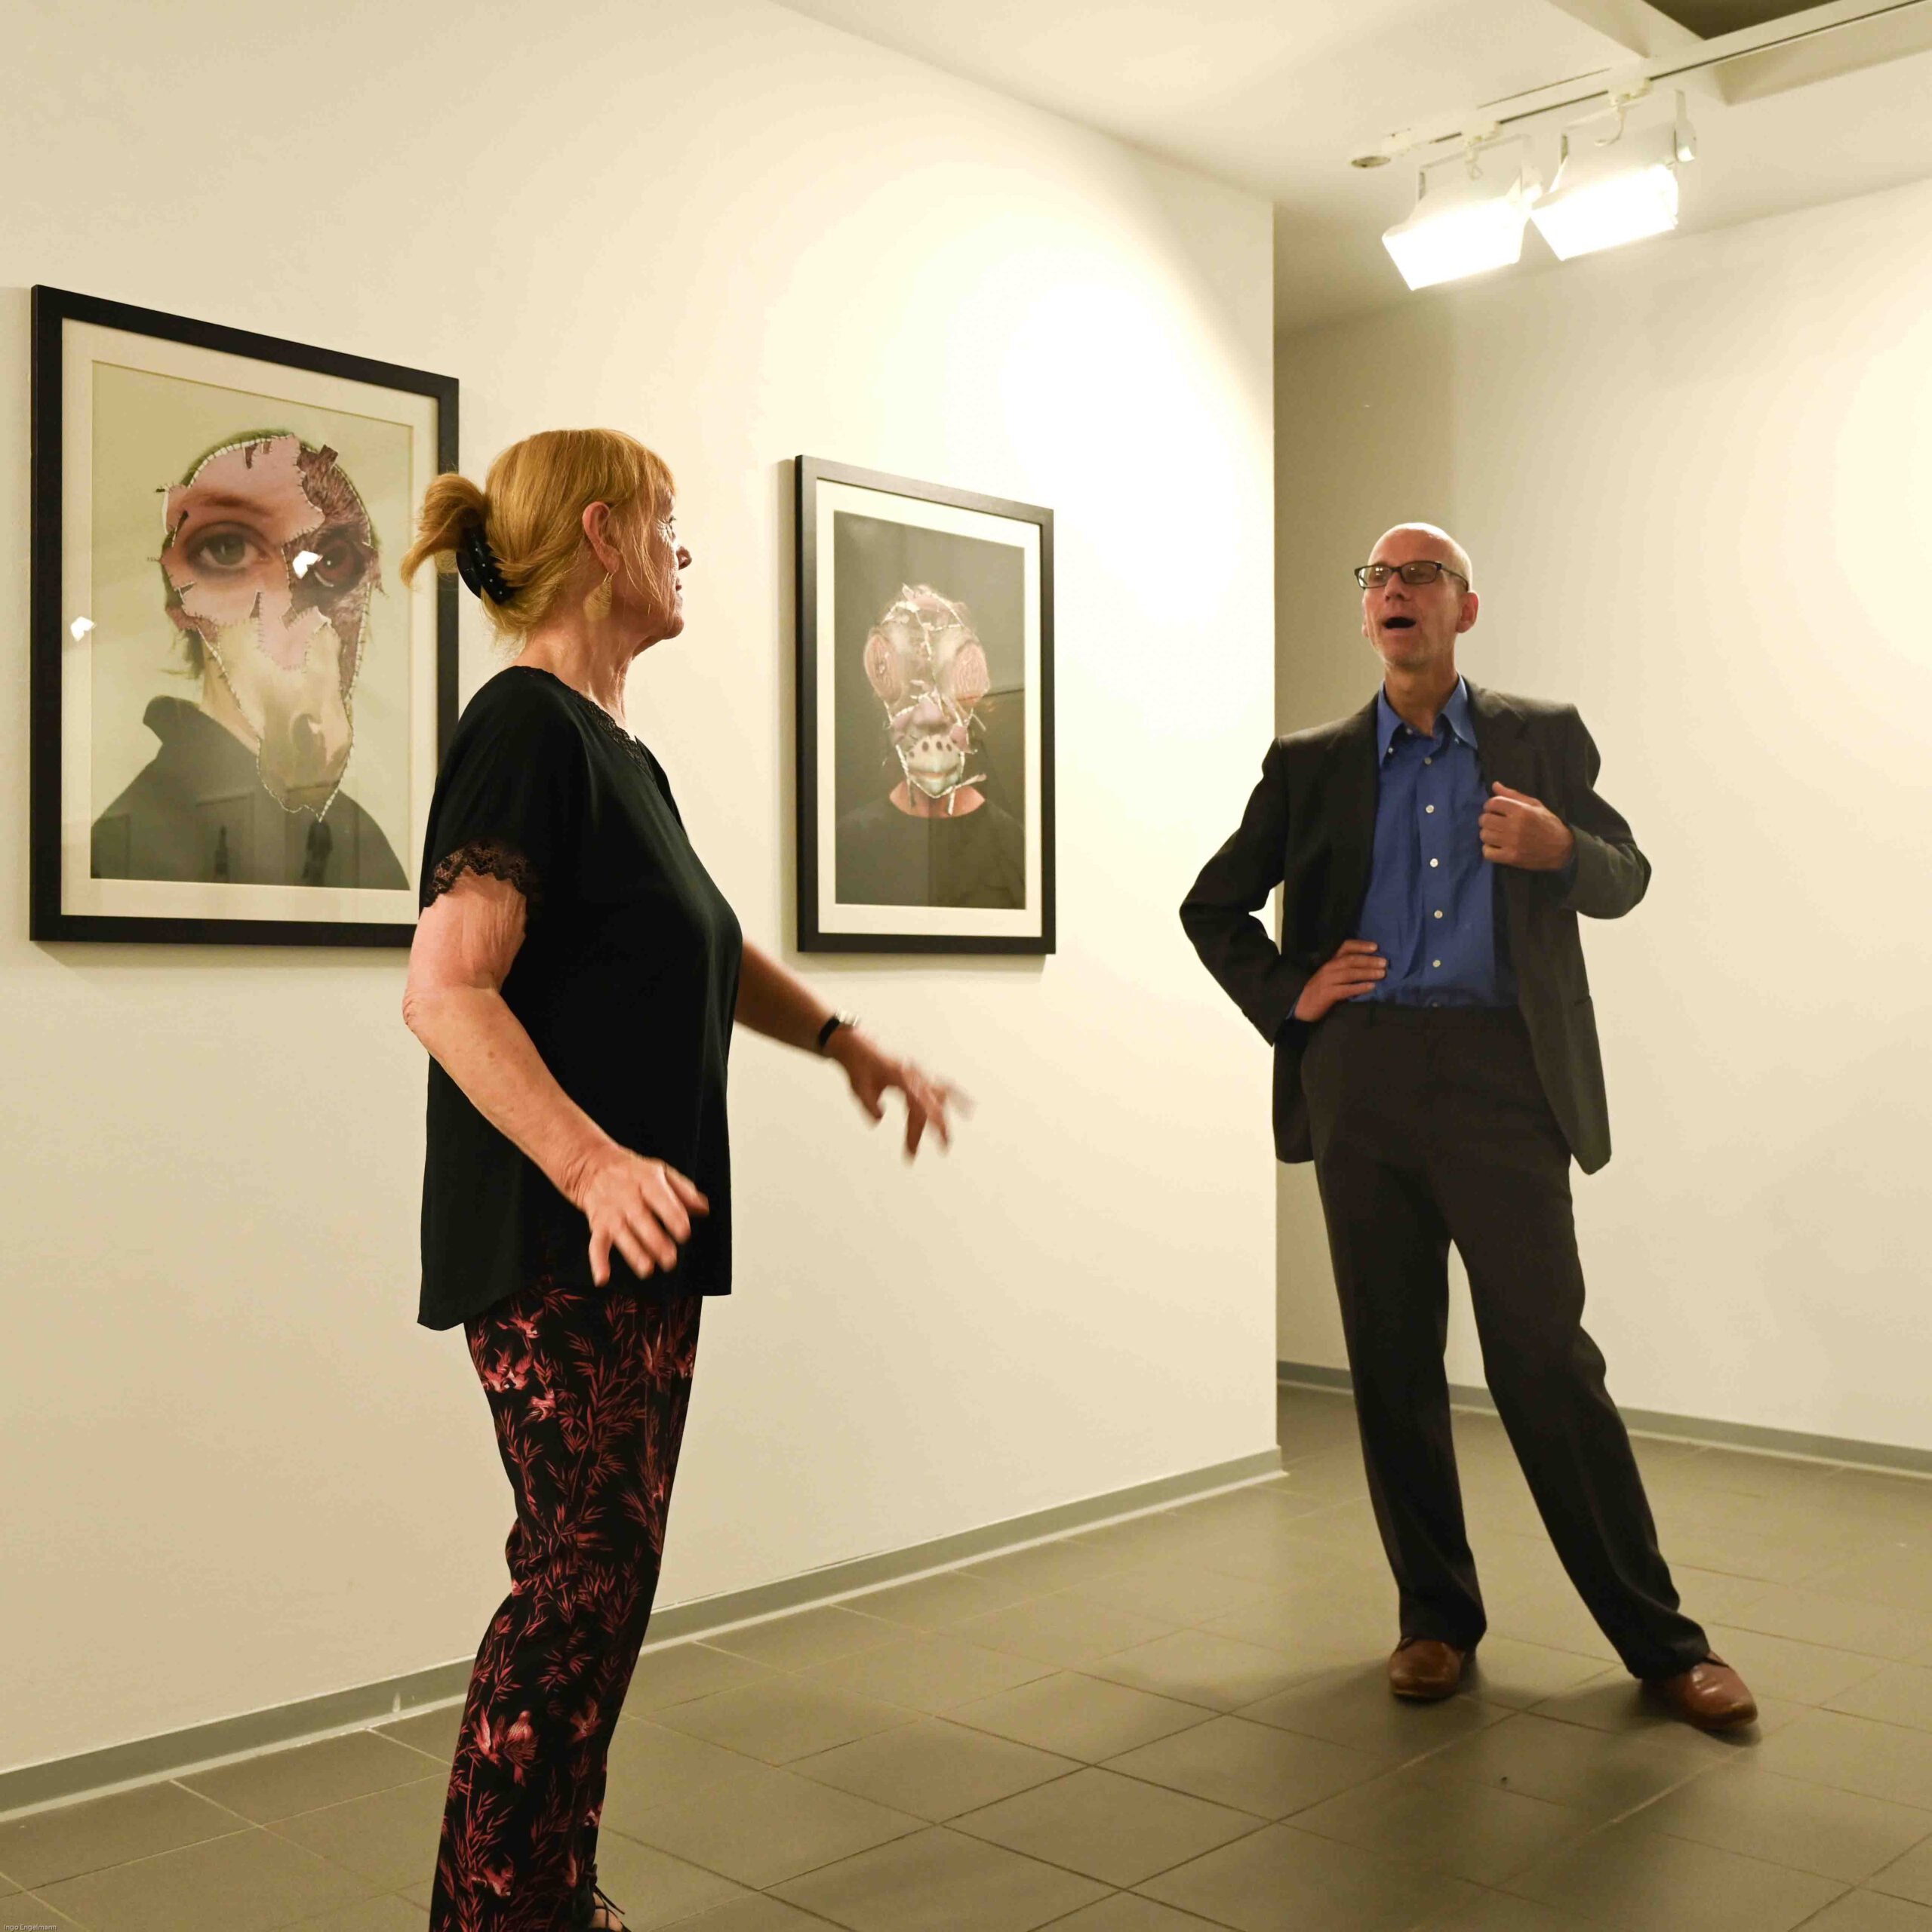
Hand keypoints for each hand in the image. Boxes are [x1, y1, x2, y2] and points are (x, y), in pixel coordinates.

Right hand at [566, 1144, 708, 1287]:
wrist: (594, 1167)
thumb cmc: (635, 1173)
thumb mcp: (661, 1172)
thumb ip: (684, 1191)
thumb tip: (704, 1209)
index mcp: (647, 1182)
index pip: (662, 1200)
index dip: (674, 1217)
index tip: (684, 1233)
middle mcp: (628, 1198)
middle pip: (642, 1220)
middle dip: (656, 1241)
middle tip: (671, 1259)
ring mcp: (612, 1213)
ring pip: (622, 1234)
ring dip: (633, 1253)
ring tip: (647, 1269)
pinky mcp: (598, 1225)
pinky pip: (596, 1244)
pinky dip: (598, 1262)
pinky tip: (603, 1278)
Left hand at [830, 1027, 964, 1159]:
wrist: (859, 1048)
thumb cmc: (859, 1069)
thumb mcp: (859, 1089)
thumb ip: (869, 1105)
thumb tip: (880, 1120)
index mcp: (901, 1078)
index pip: (917, 1107)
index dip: (918, 1131)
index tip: (913, 1152)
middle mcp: (915, 1075)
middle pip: (932, 1105)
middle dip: (938, 1128)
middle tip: (942, 1150)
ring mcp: (920, 1073)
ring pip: (941, 1096)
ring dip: (946, 1117)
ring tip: (949, 1137)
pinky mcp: (921, 1074)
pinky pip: (943, 1085)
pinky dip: (957, 1096)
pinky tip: (968, 1107)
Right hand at [1293, 938, 1386, 1022]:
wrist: (1301, 1006)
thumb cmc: (1320, 990)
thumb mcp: (1331, 976)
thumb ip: (1345, 970)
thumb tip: (1370, 968)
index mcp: (1330, 962)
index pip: (1345, 947)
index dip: (1360, 946)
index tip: (1375, 947)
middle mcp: (1328, 968)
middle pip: (1350, 960)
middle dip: (1368, 960)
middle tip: (1384, 962)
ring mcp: (1327, 981)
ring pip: (1349, 973)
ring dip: (1367, 972)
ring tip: (1382, 974)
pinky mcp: (1327, 994)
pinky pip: (1346, 989)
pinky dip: (1359, 987)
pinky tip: (1371, 987)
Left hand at [1480, 782, 1575, 870]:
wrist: (1562, 849)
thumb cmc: (1548, 824)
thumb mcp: (1535, 805)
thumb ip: (1513, 795)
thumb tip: (1494, 785)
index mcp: (1522, 810)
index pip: (1493, 803)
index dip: (1489, 805)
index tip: (1493, 810)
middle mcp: (1515, 826)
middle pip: (1485, 820)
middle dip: (1487, 820)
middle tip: (1495, 823)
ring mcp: (1512, 843)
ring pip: (1484, 835)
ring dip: (1487, 834)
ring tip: (1496, 835)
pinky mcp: (1511, 857)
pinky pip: (1487, 853)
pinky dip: (1489, 850)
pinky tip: (1497, 847)